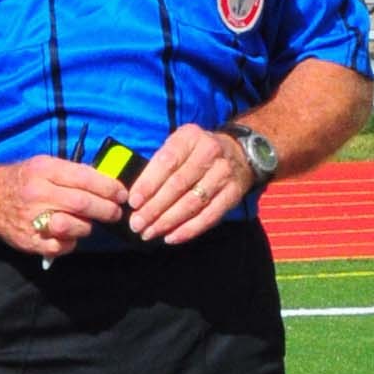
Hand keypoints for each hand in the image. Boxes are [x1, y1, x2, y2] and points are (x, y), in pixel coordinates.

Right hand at [0, 156, 126, 258]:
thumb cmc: (24, 179)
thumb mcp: (44, 165)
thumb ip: (73, 172)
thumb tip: (107, 182)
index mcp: (44, 170)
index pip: (85, 178)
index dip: (109, 187)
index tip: (122, 194)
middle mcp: (38, 193)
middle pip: (83, 203)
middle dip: (107, 209)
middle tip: (116, 213)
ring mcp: (33, 218)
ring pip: (76, 226)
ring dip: (89, 226)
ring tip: (88, 222)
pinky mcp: (30, 241)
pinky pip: (62, 246)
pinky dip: (72, 241)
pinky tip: (69, 234)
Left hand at [125, 122, 254, 246]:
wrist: (239, 153)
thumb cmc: (197, 152)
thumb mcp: (179, 145)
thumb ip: (158, 165)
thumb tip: (135, 195)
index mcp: (190, 137)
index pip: (166, 162)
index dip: (148, 183)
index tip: (133, 202)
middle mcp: (209, 153)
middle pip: (178, 185)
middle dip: (154, 208)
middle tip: (137, 224)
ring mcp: (223, 174)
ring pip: (192, 203)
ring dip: (168, 222)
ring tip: (149, 232)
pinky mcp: (233, 194)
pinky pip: (209, 216)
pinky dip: (188, 229)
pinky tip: (171, 237)